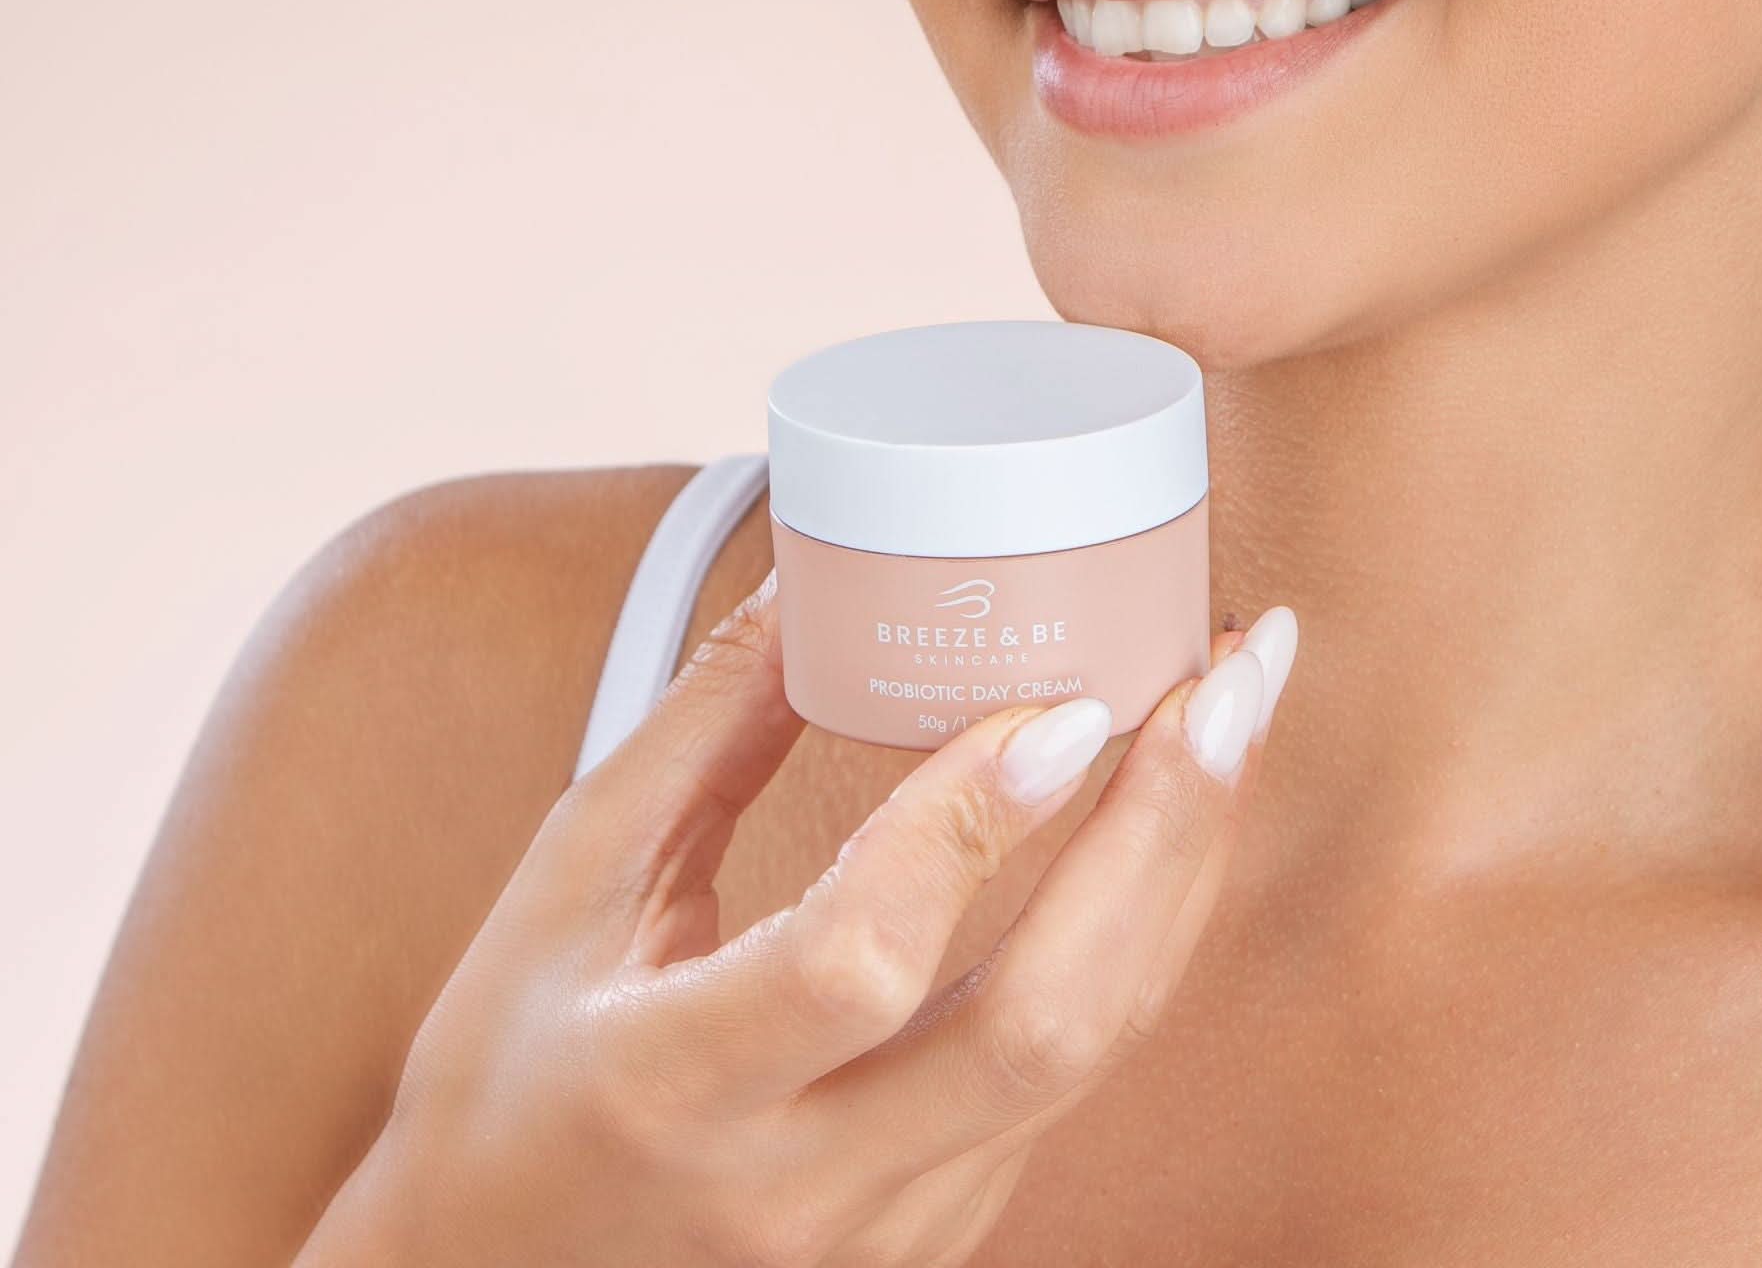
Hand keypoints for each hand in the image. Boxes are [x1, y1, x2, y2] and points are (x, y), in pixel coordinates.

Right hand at [298, 563, 1297, 1267]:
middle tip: (1232, 674)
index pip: (857, 960)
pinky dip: (1141, 933)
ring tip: (1232, 714)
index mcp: (670, 1083)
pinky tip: (1169, 820)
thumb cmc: (507, 1073)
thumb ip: (700, 732)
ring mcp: (888, 1231)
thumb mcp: (567, 887)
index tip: (1065, 705)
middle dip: (1161, 835)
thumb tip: (817, 581)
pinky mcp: (942, 1233)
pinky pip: (1077, 1074)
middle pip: (1038, 1026)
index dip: (969, 828)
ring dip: (1180, 869)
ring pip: (1089, 1050)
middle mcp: (797, 1185)